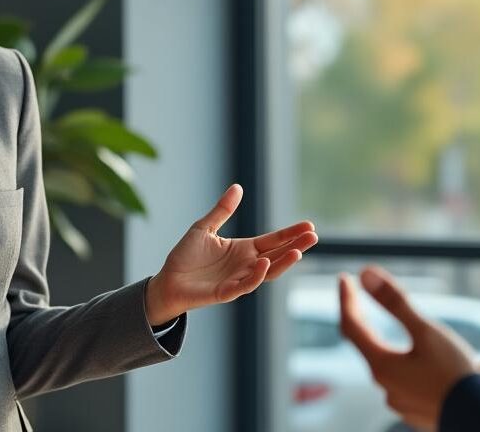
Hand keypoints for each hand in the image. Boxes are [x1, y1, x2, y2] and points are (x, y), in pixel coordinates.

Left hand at [144, 184, 317, 324]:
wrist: (167, 280)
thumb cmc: (185, 257)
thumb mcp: (204, 228)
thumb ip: (222, 210)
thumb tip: (238, 187)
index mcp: (244, 249)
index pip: (273, 240)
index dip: (290, 233)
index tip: (309, 225)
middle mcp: (246, 265)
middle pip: (277, 255)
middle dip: (295, 246)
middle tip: (313, 236)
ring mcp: (237, 279)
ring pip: (267, 272)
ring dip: (282, 262)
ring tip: (297, 251)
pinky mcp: (225, 292)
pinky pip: (244, 285)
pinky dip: (256, 275)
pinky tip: (264, 262)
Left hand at [339, 267, 475, 431]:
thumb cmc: (455, 375)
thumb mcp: (426, 331)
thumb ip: (395, 302)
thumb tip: (366, 274)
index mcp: (382, 366)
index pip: (351, 326)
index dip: (346, 299)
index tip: (344, 278)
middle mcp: (385, 386)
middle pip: (364, 344)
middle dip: (360, 316)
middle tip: (357, 293)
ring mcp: (400, 401)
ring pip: (383, 364)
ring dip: (380, 340)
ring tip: (384, 322)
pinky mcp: (415, 409)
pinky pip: (400, 379)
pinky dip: (399, 360)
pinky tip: (413, 356)